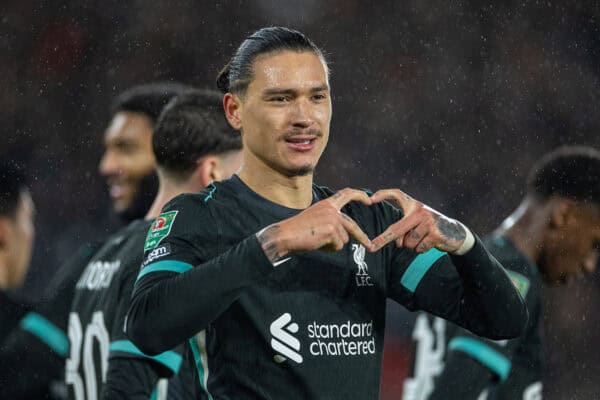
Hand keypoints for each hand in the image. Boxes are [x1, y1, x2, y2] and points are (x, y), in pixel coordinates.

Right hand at [257, 188, 372, 263]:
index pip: (347, 194)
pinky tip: (318, 244)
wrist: (286, 234)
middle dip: (362, 237)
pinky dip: (329, 249)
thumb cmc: (298, 230)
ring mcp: (333, 220)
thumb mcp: (315, 218)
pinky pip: (338, 245)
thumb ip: (330, 220)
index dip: (359, 195)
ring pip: (344, 239)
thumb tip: (345, 235)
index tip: (369, 199)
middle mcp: (332, 210)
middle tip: (369, 245)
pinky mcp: (332, 231)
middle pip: (352, 226)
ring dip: (333, 245)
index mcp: (327, 204)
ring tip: (318, 241)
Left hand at [370, 189, 465, 252]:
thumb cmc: (430, 227)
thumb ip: (403, 231)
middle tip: (371, 248)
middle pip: (396, 228)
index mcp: (413, 205)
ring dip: (412, 246)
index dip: (384, 194)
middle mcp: (420, 210)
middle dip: (382, 240)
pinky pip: (418, 248)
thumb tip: (398, 243)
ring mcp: (428, 221)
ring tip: (422, 239)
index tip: (370, 199)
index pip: (397, 194)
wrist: (456, 232)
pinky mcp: (435, 233)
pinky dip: (421, 249)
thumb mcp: (416, 225)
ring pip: (407, 242)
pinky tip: (430, 243)